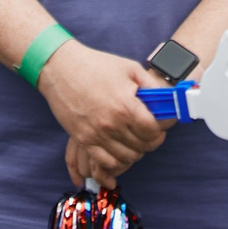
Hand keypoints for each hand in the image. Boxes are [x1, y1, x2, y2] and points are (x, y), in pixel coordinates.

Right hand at [37, 41, 163, 186]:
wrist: (60, 69)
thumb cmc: (95, 66)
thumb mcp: (129, 68)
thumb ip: (150, 85)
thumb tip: (166, 99)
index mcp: (125, 106)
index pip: (152, 131)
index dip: (160, 130)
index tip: (161, 126)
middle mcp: (111, 124)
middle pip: (142, 146)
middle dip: (150, 141)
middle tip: (150, 134)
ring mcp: (96, 134)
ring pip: (126, 158)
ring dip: (135, 152)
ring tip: (136, 141)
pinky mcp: (83, 140)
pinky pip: (106, 162)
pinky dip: (117, 161)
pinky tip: (120, 150)